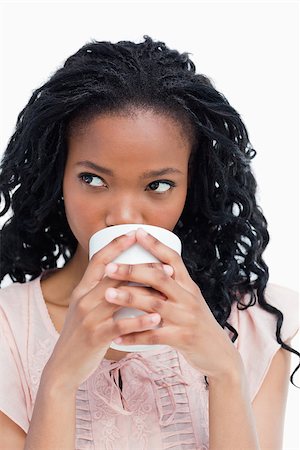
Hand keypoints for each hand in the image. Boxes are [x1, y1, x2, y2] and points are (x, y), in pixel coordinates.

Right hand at [44, 231, 168, 390]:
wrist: (62, 367)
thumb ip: (98, 292)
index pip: (99, 259)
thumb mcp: (83, 308)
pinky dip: (140, 321)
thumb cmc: (80, 335)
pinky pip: (121, 326)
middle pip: (115, 275)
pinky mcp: (95, 337)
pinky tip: (156, 318)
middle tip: (165, 265)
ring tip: (167, 287)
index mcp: (82, 289)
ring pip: (120, 297)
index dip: (117, 245)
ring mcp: (89, 318)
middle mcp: (84, 299)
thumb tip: (121, 275)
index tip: (135, 233)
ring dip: (146, 291)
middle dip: (142, 267)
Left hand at [104, 228, 242, 379]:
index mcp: (188, 285)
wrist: (220, 355)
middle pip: (159, 277)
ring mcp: (186, 318)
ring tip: (107, 295)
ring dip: (129, 298)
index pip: (173, 258)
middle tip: (109, 267)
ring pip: (154, 304)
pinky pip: (154, 336)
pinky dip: (134, 336)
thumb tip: (150, 268)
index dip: (155, 244)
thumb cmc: (199, 324)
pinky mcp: (182, 339)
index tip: (137, 232)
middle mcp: (188, 298)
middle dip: (132, 270)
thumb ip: (173, 286)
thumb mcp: (191, 300)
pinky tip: (117, 337)